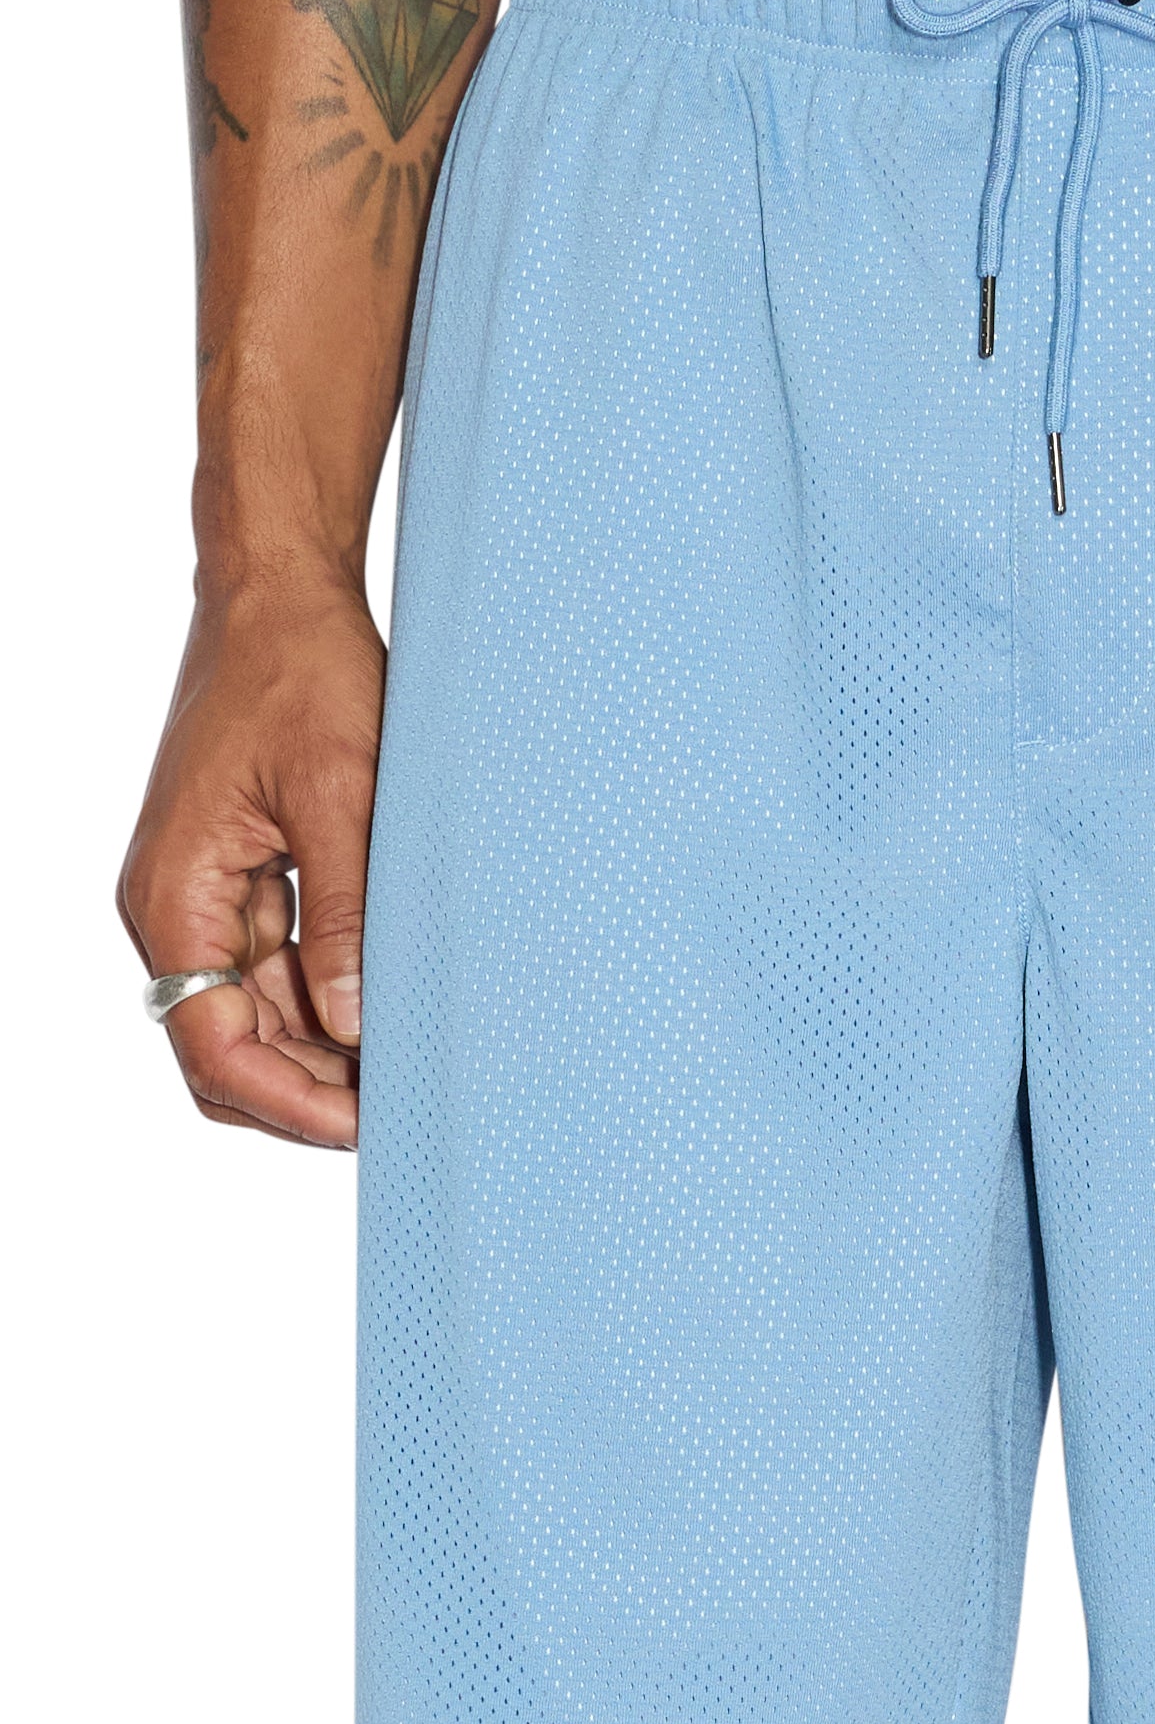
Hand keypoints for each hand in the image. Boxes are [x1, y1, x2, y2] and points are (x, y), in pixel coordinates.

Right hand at [119, 576, 383, 1148]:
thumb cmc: (303, 674)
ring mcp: (209, 901)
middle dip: (306, 1093)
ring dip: (322, 1055)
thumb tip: (353, 1025)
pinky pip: (276, 974)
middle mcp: (176, 911)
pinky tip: (391, 1014)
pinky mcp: (245, 884)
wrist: (281, 597)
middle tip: (404, 1109)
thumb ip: (348, 917)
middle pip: (227, 1050)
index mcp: (176, 897)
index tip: (367, 1126)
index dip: (288, 1101)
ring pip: (255, 1021)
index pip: (213, 1045)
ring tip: (410, 1070)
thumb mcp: (341, 795)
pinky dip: (327, 1005)